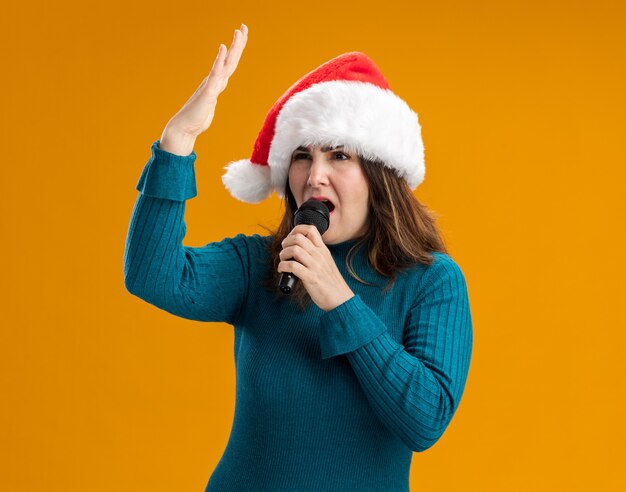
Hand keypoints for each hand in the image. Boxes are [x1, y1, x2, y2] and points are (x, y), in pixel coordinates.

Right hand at [166, 23, 248, 137]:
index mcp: (216, 83)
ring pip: (226, 63)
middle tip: (243, 26)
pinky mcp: (208, 91)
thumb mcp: (209, 105)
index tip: (242, 35)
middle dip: (238, 43)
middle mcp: (214, 80)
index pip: (230, 63)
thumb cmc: (196, 118)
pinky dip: (219, 60)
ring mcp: (211, 84)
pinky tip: (223, 48)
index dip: (237, 50)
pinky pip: (215, 73)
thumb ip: (211, 96)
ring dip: (233, 48)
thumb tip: (212, 93)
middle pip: (230, 59)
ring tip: (238, 32)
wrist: (184, 128)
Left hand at [278, 225, 354, 311]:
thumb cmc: (331, 283)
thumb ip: (315, 254)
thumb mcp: (326, 263)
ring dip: (283, 255)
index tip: (290, 239)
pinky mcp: (311, 278)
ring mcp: (316, 266)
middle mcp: (319, 255)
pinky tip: (282, 271)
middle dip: (286, 242)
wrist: (341, 298)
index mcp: (323, 250)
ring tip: (283, 261)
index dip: (296, 230)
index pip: (311, 229)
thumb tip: (298, 250)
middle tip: (284, 251)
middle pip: (298, 238)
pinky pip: (292, 266)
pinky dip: (283, 267)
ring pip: (294, 250)